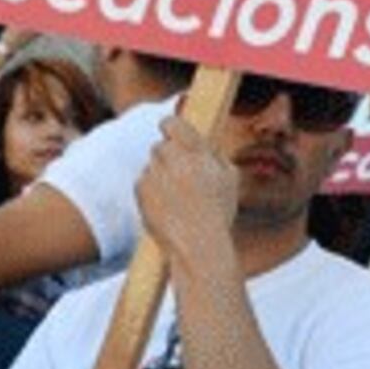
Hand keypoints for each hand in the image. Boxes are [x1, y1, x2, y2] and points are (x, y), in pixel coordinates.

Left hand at [134, 116, 238, 267]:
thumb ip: (214, 154)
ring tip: (177, 198)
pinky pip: (142, 181)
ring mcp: (154, 173)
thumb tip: (201, 141)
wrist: (197, 244)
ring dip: (160, 175)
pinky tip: (166, 207)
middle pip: (160, 146)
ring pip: (152, 165)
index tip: (171, 132)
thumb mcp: (229, 179)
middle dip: (169, 158)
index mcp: (196, 152)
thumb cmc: (217, 212)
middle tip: (181, 177)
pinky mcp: (140, 188)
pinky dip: (150, 190)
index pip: (172, 123)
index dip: (171, 127)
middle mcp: (173, 158)